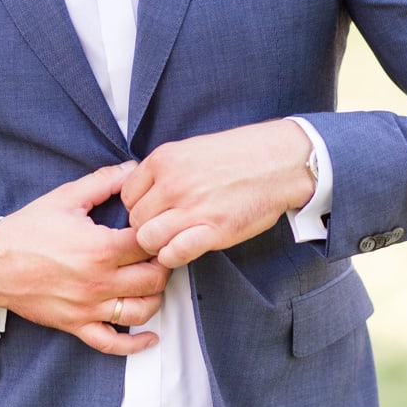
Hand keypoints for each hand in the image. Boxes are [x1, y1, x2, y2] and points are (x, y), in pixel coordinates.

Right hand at [0, 162, 170, 354]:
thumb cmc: (26, 231)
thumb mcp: (65, 198)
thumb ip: (103, 182)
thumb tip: (132, 169)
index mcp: (100, 248)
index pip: (151, 244)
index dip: (162, 235)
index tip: (160, 231)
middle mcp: (99, 281)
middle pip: (154, 279)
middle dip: (162, 265)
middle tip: (159, 256)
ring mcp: (89, 307)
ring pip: (142, 311)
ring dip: (154, 298)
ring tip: (150, 284)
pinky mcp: (76, 324)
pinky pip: (112, 343)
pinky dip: (135, 343)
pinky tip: (150, 336)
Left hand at [120, 120, 315, 268]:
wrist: (280, 161)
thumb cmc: (237, 155)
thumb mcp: (190, 150)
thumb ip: (162, 170)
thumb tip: (138, 191)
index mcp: (163, 160)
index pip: (126, 195)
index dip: (138, 207)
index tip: (153, 211)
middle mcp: (173, 184)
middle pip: (135, 220)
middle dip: (146, 227)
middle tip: (164, 228)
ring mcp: (192, 208)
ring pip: (147, 239)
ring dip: (157, 244)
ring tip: (172, 240)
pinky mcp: (213, 230)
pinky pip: (173, 254)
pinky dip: (173, 256)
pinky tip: (184, 249)